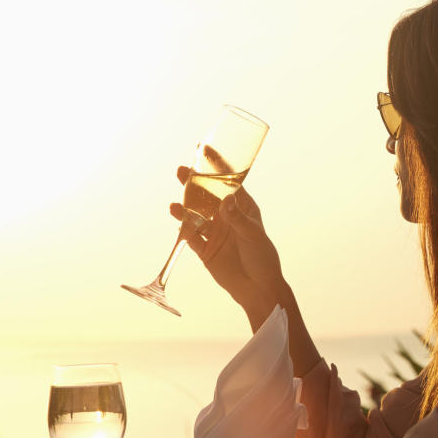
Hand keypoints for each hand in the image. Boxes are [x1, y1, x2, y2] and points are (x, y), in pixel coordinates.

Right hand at [172, 160, 284, 326]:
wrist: (258, 288)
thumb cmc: (263, 258)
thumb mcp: (253, 235)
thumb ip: (238, 218)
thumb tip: (225, 201)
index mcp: (243, 207)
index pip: (229, 181)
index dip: (217, 165)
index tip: (204, 148)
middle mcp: (226, 216)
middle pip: (206, 195)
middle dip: (194, 183)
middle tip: (181, 170)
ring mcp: (215, 232)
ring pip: (195, 215)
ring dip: (185, 206)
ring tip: (175, 203)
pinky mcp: (206, 249)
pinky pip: (191, 236)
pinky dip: (184, 227)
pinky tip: (176, 217)